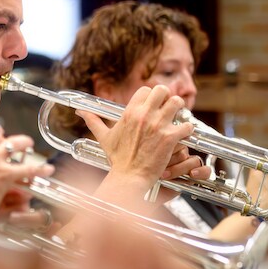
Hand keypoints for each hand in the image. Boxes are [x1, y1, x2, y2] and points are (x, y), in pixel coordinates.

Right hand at [78, 85, 212, 184]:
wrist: (128, 177)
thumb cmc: (117, 159)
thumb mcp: (104, 138)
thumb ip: (93, 122)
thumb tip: (80, 113)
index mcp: (130, 112)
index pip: (146, 90)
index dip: (151, 97)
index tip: (153, 106)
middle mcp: (144, 115)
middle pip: (162, 90)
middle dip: (167, 98)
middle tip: (168, 108)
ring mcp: (158, 126)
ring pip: (177, 102)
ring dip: (180, 110)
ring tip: (178, 118)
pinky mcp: (170, 138)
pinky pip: (187, 125)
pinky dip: (187, 130)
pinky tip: (182, 135)